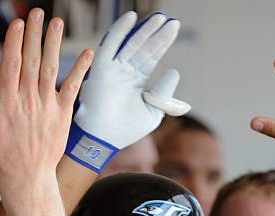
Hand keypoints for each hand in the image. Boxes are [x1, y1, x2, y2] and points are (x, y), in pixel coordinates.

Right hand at [0, 9, 91, 198]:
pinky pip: (72, 88)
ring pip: (50, 68)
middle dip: (34, 34)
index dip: (15, 41)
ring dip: (53, 44)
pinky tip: (87, 54)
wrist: (27, 178)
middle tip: (38, 13)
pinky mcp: (62, 115)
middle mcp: (27, 100)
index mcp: (5, 101)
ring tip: (56, 23)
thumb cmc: (2, 159)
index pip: (10, 63)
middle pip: (31, 59)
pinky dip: (80, 70)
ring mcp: (46, 106)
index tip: (18, 24)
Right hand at [67, 11, 188, 171]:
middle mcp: (124, 73)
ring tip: (160, 18)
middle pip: (143, 48)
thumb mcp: (154, 110)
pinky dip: (119, 31)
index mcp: (135, 82)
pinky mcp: (100, 69)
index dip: (162, 43)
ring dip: (145, 30)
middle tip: (170, 20)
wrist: (104, 139)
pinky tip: (131, 18)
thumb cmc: (127, 129)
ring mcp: (112, 70)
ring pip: (131, 44)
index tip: (174, 28)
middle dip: (156, 34)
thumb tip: (173, 71)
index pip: (151, 57)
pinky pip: (110, 46)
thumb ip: (164, 91)